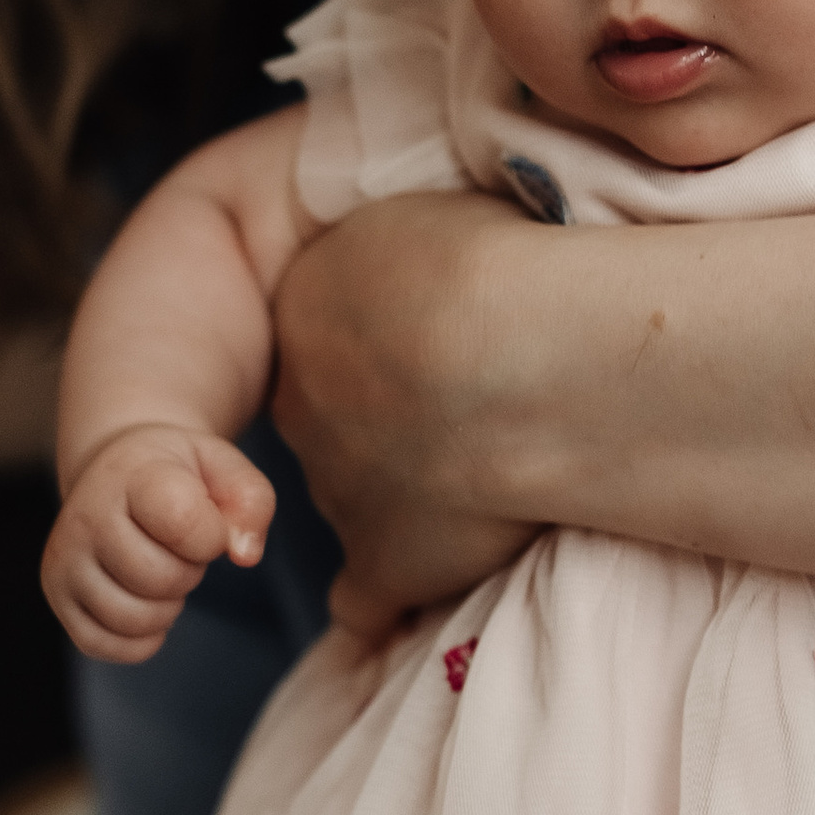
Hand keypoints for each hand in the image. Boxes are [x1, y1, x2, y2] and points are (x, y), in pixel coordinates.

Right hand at [42, 423, 274, 661]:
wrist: (117, 473)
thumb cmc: (178, 474)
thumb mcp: (223, 467)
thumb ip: (252, 502)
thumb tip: (245, 556)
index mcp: (130, 476)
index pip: (185, 524)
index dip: (212, 536)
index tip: (206, 521)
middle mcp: (84, 516)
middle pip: (161, 580)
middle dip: (189, 571)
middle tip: (177, 547)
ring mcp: (64, 559)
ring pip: (134, 620)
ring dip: (166, 606)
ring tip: (160, 568)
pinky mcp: (58, 596)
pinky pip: (107, 646)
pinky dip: (140, 637)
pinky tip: (145, 601)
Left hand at [272, 194, 541, 643]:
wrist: (511, 350)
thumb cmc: (490, 260)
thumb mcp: (436, 212)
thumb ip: (420, 251)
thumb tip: (449, 256)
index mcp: (310, 308)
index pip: (337, 332)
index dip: (398, 338)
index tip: (455, 336)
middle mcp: (303, 403)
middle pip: (340, 415)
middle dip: (397, 413)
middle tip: (482, 400)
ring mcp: (341, 490)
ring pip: (364, 493)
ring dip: (418, 487)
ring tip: (502, 470)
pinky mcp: (387, 562)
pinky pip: (368, 599)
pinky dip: (386, 601)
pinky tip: (412, 602)